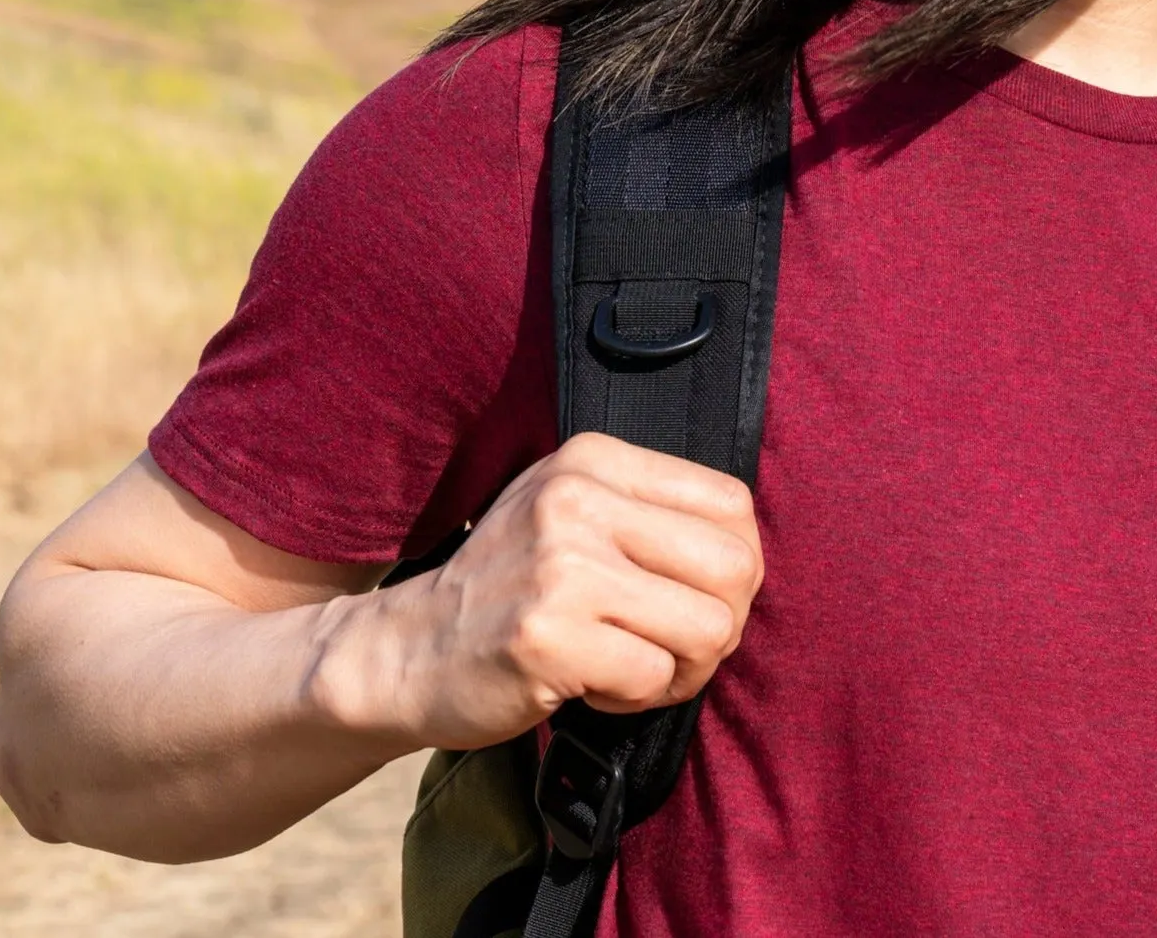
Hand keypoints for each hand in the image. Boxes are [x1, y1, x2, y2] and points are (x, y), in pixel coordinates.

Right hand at [318, 434, 763, 750]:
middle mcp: (579, 501)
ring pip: (707, 627)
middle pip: (735, 566)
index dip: (739, 563)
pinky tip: (593, 685)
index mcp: (594, 459)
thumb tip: (751, 549)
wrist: (405, 651)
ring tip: (636, 665)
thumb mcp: (572, 511)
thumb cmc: (511, 585)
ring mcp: (562, 568)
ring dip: (685, 667)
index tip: (700, 595)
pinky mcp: (547, 638)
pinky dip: (637, 696)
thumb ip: (651, 511)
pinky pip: (652, 676)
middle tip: (677, 645)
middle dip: (724, 622)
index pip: (732, 503)